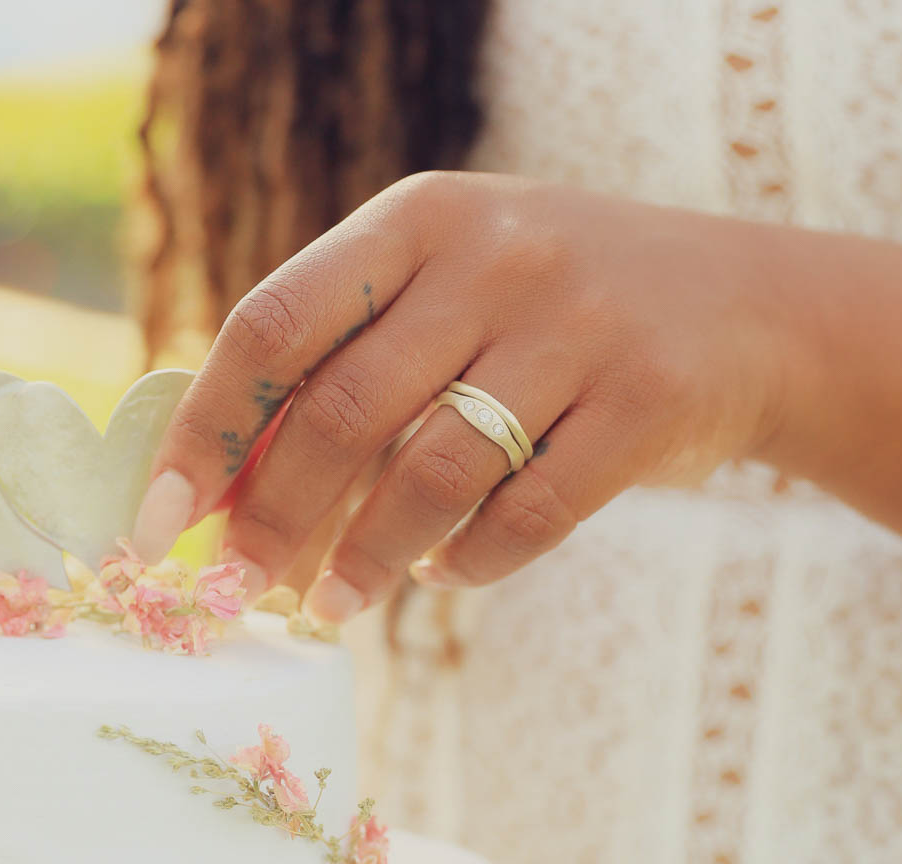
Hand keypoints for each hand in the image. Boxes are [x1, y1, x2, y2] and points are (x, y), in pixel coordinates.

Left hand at [129, 171, 803, 620]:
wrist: (742, 306)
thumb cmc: (548, 311)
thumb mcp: (447, 291)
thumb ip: (346, 361)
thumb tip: (229, 482)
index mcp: (415, 221)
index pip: (274, 327)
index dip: (205, 432)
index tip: (159, 521)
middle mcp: (493, 256)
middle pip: (342, 411)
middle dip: (273, 518)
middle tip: (237, 589)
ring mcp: (579, 324)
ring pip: (434, 471)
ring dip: (367, 557)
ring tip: (330, 604)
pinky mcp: (647, 399)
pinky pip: (530, 512)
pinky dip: (472, 561)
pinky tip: (444, 574)